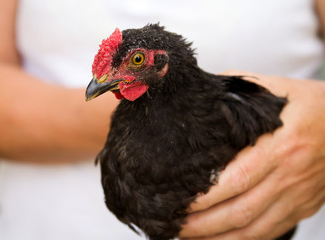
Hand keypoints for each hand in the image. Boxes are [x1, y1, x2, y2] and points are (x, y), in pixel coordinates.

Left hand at [179, 72, 324, 239]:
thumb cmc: (305, 105)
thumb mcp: (272, 89)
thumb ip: (235, 90)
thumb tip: (201, 96)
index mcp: (279, 145)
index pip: (238, 178)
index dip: (207, 196)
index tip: (179, 201)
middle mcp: (288, 175)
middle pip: (240, 210)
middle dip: (202, 223)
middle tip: (172, 223)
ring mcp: (296, 196)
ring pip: (253, 228)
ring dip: (217, 237)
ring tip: (186, 236)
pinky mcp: (300, 208)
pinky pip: (268, 232)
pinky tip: (216, 239)